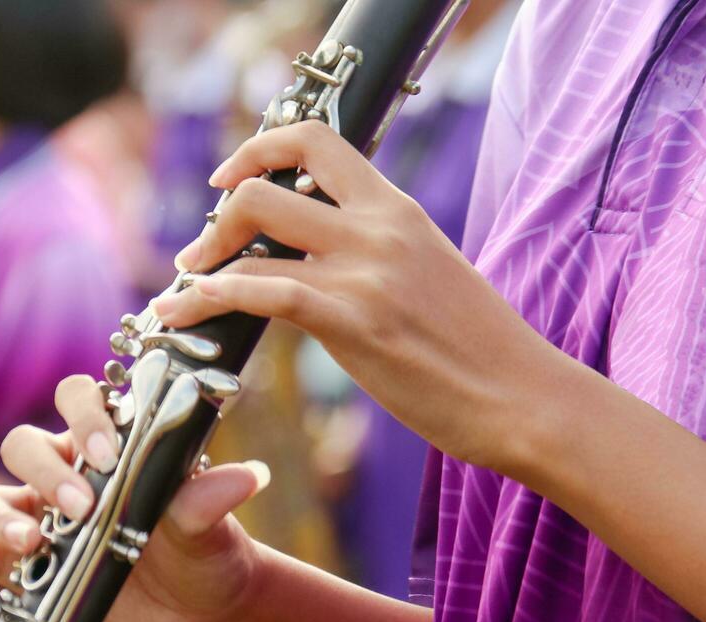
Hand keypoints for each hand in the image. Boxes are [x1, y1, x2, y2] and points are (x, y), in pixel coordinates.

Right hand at [0, 375, 275, 621]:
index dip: (87, 417)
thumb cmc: (211, 555)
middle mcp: (65, 472)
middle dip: (46, 471)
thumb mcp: (215, 531)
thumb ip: (210, 503)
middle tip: (83, 510)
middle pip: (25, 444)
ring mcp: (34, 519)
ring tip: (28, 544)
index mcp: (111, 445)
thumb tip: (244, 476)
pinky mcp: (14, 568)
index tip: (112, 454)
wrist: (202, 612)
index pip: (81, 402)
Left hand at [152, 121, 580, 477]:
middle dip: (215, 218)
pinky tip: (190, 309)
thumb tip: (318, 256)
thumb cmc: (476, 349)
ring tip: (179, 295)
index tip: (226, 181)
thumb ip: (375, 251)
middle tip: (197, 257)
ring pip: (253, 232)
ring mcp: (364, 272)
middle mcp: (377, 227)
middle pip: (266, 184)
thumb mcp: (425, 273)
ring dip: (201, 262)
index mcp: (395, 208)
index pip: (315, 140)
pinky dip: (213, 296)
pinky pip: (264, 290)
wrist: (525, 397)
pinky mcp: (353, 321)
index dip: (256, 150)